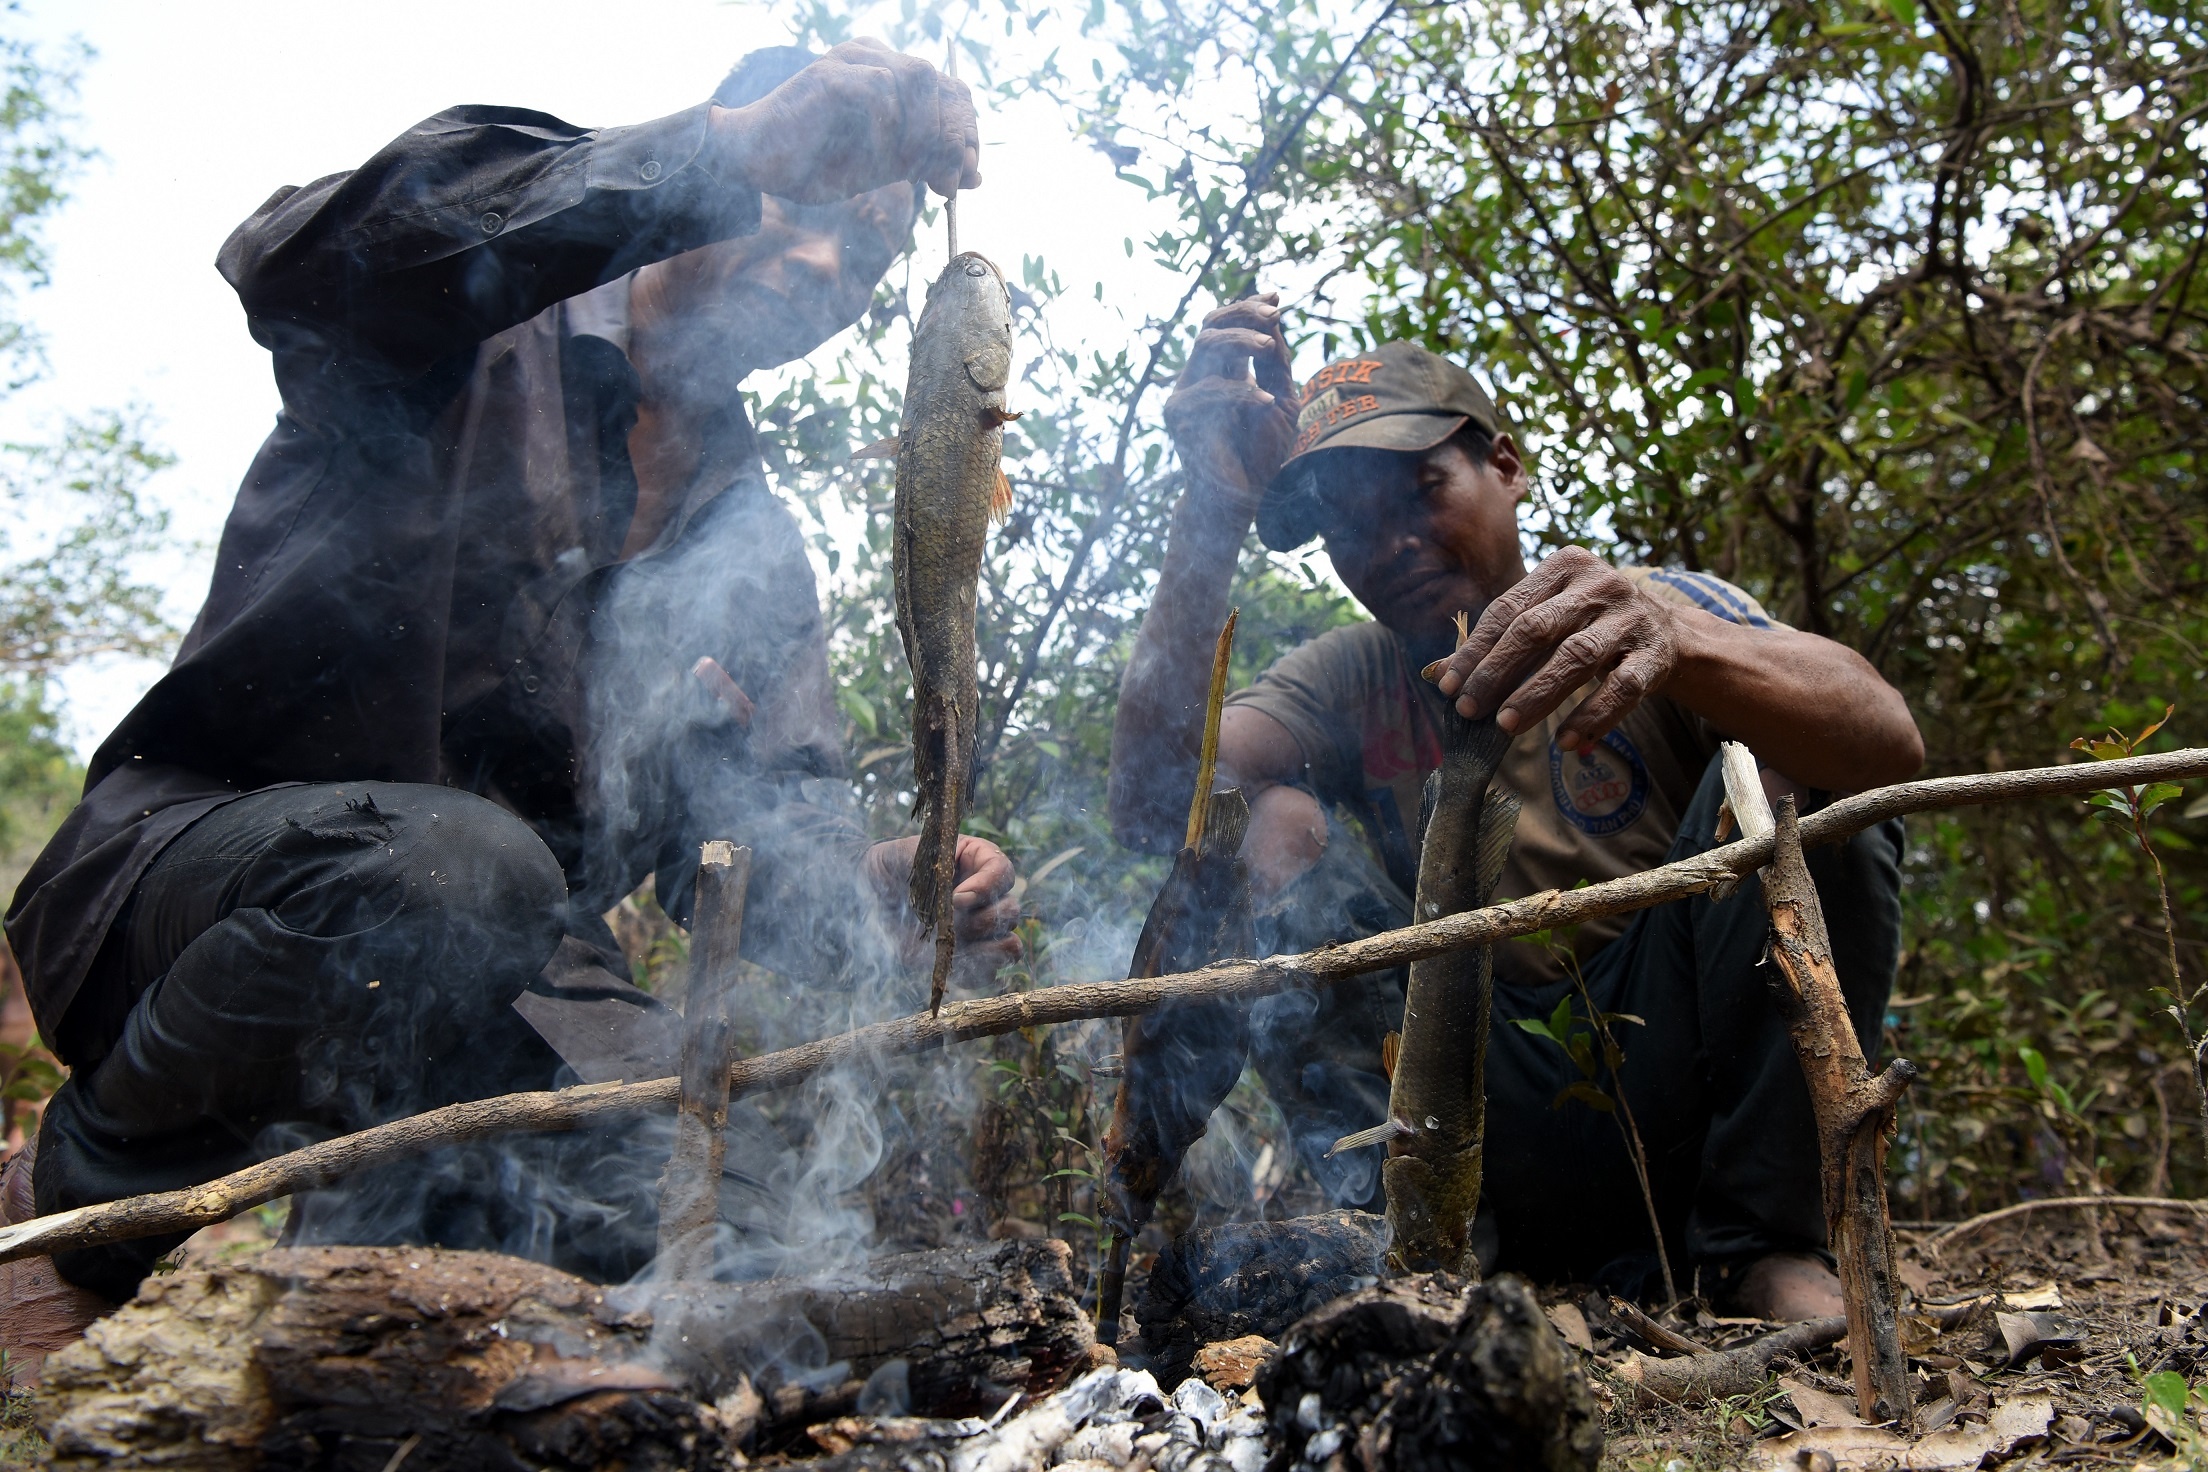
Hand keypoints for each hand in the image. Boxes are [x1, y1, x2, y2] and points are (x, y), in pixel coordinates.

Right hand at [715, 39, 979, 204]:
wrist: (755, 162)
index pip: (951, 92)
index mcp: (889, 74)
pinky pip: (881, 94)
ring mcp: (852, 61)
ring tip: (915, 173)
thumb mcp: (884, 167)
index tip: (969, 176)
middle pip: (943, 84)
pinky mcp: (831, 74)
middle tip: (951, 183)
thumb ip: (926, 162)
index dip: (967, 134)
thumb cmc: (816, 163)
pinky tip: (877, 162)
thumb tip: (976, 175)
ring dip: (927, 132)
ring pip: (920, 80)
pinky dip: (889, 132)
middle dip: (955, 137)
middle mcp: (874, 58)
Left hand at [863, 834, 1023, 966]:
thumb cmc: (893, 866)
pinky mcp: (967, 956)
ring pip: (1010, 944)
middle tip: (949, 920)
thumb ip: (933, 862)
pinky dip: (976, 971)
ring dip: (986, 947)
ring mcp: (979, 929)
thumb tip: (956, 888)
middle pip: (1011, 911)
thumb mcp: (907, 853)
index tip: (956, 898)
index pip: (1003, 873)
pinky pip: (990, 972)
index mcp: (979, 862)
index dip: (987, 887)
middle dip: (982, 919)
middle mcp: (987, 897)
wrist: (871, 892)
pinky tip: (952, 960)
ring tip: (954, 941)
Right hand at [1161, 294, 1298, 516]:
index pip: (1226, 325)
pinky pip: (1209, 389)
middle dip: (1243, 313)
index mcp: (1223, 372)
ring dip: (1240, 340)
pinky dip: (1240, 392)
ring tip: (1269, 345)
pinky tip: (1264, 400)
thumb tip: (1275, 317)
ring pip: (1205, 344)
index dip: (1248, 307)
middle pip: (1211, 325)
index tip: (1277, 298)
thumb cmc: (1261, 455)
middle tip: (1274, 316)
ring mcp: (1184, 394)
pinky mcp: (1178, 416)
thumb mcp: (1280, 400)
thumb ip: (1275, 362)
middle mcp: (1199, 378)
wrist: (1243, 499)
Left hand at [1429, 546, 1677, 749]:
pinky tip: (1567, 743)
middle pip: (1537, 630)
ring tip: (1507, 726)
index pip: (1508, 609)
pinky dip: (1593, 717)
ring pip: (1577, 658)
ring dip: (1538, 695)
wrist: (1669, 632)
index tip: (1448, 687)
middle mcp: (1599, 585)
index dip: (1476, 650)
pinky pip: (1622, 689)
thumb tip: (1436, 673)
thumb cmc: (1590, 624)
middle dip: (1497, 673)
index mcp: (1565, 566)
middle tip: (1470, 710)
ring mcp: (1631, 618)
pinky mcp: (1655, 654)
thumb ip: (1498, 640)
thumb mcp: (1549, 617)